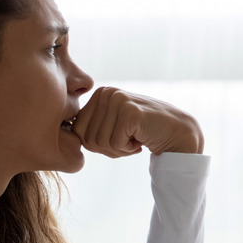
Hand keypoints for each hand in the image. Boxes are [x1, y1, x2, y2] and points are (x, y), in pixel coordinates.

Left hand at [72, 87, 203, 157]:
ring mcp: (118, 100)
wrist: (176, 134)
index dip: (97, 144)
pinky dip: (128, 149)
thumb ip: (89, 128)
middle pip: (87, 138)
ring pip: (99, 142)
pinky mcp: (129, 111)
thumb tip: (66, 132)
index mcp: (98, 95)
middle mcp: (106, 93)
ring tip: (135, 138)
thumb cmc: (140, 134)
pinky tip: (141, 138)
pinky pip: (114, 144)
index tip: (118, 137)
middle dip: (107, 148)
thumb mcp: (109, 127)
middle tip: (128, 140)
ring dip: (118, 149)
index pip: (78, 132)